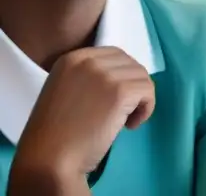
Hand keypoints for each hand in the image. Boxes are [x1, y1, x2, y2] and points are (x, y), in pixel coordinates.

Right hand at [11, 47, 154, 185]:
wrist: (48, 159)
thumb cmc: (54, 134)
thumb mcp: (65, 92)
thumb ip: (87, 78)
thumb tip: (122, 76)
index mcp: (71, 58)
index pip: (114, 55)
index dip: (121, 76)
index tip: (114, 99)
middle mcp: (89, 60)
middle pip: (130, 64)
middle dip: (132, 87)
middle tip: (121, 112)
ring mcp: (105, 74)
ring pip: (142, 77)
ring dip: (139, 100)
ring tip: (124, 121)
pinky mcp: (121, 91)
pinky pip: (148, 91)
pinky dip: (146, 109)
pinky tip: (130, 126)